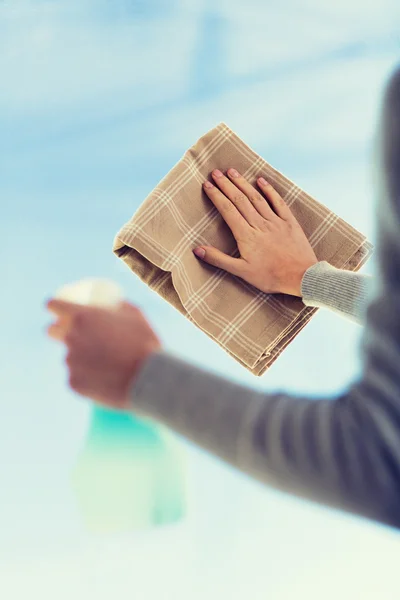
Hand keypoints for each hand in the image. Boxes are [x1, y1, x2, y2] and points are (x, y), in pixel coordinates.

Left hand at [46, 300, 160, 409]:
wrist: (149, 379)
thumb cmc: (145, 343)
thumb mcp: (136, 315)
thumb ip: (118, 306)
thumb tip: (113, 305)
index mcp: (82, 317)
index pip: (53, 305)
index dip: (55, 306)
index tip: (58, 309)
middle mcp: (71, 338)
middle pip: (52, 331)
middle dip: (59, 330)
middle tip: (76, 335)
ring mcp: (71, 362)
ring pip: (69, 356)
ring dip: (80, 356)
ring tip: (105, 363)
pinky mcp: (73, 383)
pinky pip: (76, 376)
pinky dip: (87, 376)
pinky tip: (104, 379)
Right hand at [193, 168, 317, 296]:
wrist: (301, 278)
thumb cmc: (270, 277)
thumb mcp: (241, 272)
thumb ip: (218, 259)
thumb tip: (197, 249)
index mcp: (246, 236)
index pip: (227, 210)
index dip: (216, 196)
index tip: (207, 185)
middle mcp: (259, 224)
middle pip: (240, 200)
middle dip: (226, 184)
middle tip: (215, 172)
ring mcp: (275, 221)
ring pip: (256, 198)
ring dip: (243, 183)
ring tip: (232, 171)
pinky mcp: (289, 222)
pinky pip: (278, 202)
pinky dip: (269, 190)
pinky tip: (260, 180)